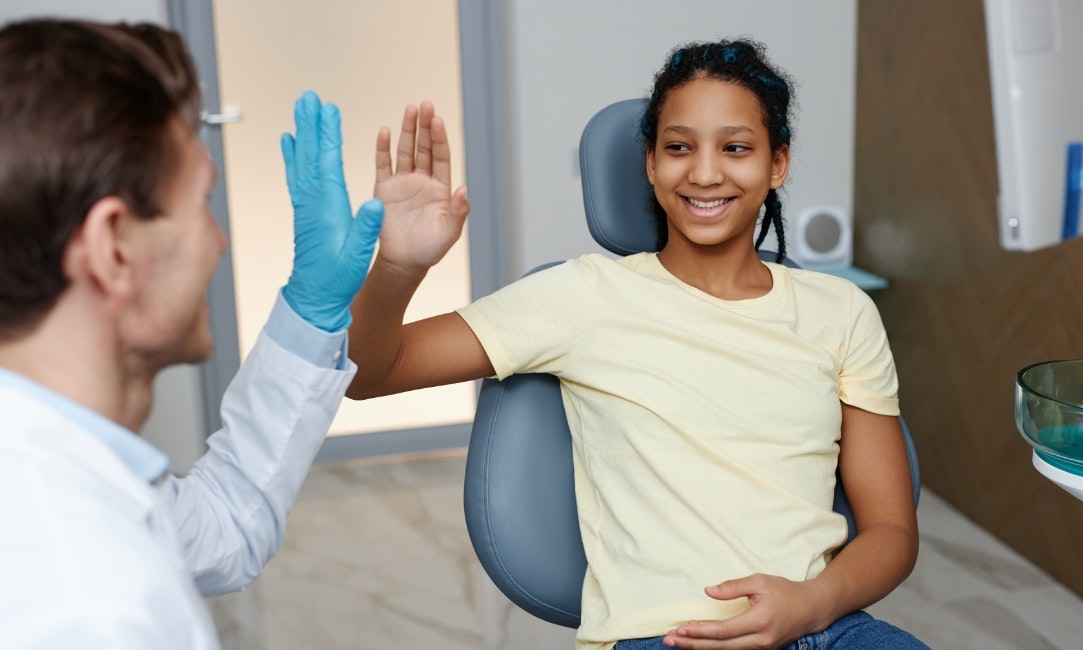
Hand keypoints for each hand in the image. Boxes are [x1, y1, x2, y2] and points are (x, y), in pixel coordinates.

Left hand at [280, 90, 382, 331]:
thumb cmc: (337, 279)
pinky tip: (289, 141)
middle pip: (310, 153)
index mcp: (327, 207)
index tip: (329, 109)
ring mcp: (304, 205)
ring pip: (301, 160)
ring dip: (302, 132)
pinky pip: (295, 175)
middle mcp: (312, 201)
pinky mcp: (302, 211)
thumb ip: (366, 228)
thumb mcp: (357, 256)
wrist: (314, 297)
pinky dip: (292, 155)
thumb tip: (376, 203)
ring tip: (300, 109)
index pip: (328, 162)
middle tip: (309, 97)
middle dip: (311, 123)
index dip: (328, 134)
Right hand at [373, 101, 468, 275]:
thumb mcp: (449, 233)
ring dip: (406, 131)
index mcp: (440, 189)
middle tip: (424, 105)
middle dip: (424, 127)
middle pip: (424, 148)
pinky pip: (383, 165)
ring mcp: (403, 183)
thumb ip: (458, 212)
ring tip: (409, 110)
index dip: (439, 139)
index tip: (437, 120)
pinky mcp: (384, 190)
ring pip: (405, 151)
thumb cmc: (429, 250)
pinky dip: (383, 149)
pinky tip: (385, 132)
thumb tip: (464, 190)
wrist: (403, 262)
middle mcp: (422, 181)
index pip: (441, 157)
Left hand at [663, 574, 822, 648]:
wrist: (812, 609)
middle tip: (669, 640)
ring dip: (700, 647)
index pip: (723, 631)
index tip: (679, 628)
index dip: (699, 632)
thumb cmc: (785, 591)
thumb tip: (707, 591)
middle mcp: (760, 640)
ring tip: (678, 642)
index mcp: (759, 621)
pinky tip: (699, 643)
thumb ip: (733, 587)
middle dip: (693, 644)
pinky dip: (714, 647)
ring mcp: (762, 648)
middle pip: (721, 647)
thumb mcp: (760, 581)